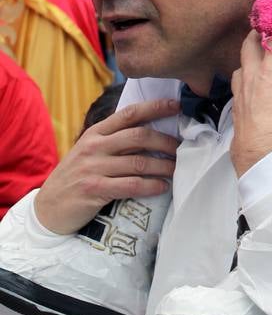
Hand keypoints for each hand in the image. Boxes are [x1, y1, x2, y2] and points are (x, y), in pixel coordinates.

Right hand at [34, 98, 180, 234]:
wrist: (47, 208)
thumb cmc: (76, 177)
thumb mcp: (90, 151)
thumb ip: (114, 140)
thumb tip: (150, 131)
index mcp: (95, 133)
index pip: (129, 113)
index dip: (154, 107)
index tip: (176, 106)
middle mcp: (94, 146)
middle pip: (138, 136)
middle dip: (165, 141)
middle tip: (181, 147)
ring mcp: (93, 168)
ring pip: (138, 162)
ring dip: (163, 165)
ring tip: (177, 168)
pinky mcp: (94, 189)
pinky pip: (130, 185)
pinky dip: (151, 185)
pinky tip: (163, 187)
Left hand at [230, 31, 271, 176]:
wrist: (269, 168)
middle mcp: (252, 81)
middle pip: (248, 47)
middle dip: (257, 36)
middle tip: (266, 32)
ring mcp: (240, 99)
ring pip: (239, 69)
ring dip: (247, 62)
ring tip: (258, 64)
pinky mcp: (236, 116)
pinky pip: (237, 92)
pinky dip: (244, 85)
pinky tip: (253, 95)